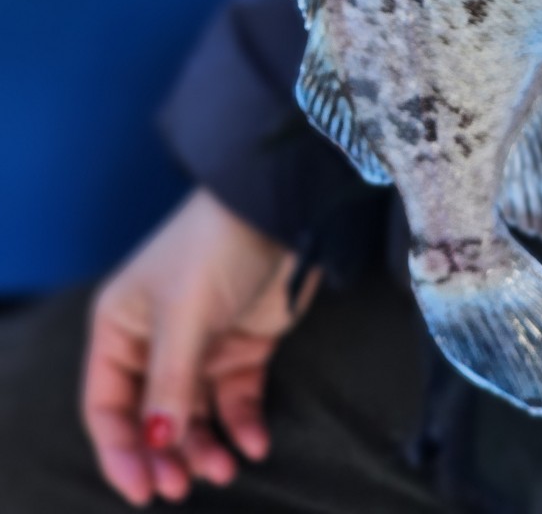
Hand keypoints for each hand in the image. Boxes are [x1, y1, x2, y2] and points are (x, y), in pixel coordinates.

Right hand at [82, 188, 319, 505]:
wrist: (281, 208)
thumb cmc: (214, 247)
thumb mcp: (185, 316)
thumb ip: (170, 384)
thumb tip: (157, 444)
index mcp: (121, 326)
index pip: (107, 405)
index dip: (120, 450)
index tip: (143, 488)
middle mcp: (155, 340)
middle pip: (150, 418)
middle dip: (165, 455)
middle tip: (183, 487)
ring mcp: (201, 345)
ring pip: (194, 416)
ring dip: (205, 447)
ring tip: (225, 469)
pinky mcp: (243, 346)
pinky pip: (235, 399)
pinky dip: (243, 425)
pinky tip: (255, 443)